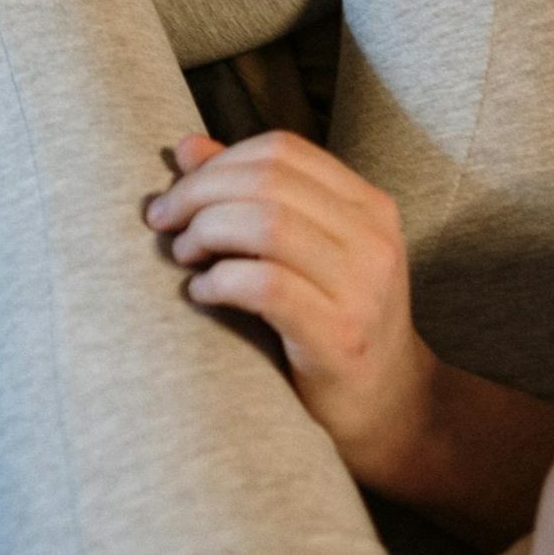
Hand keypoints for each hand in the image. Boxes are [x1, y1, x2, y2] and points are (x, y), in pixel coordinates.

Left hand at [145, 130, 437, 490]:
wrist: (390, 407)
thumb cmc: (332, 321)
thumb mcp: (303, 251)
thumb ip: (253, 197)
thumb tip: (189, 147)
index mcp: (368, 205)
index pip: (281, 150)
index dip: (217, 162)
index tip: (177, 193)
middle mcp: (373, 237)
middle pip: (267, 181)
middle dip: (199, 194)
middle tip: (163, 223)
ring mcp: (362, 286)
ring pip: (266, 224)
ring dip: (206, 233)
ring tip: (185, 258)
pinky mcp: (340, 334)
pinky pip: (266, 285)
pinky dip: (220, 281)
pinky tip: (201, 294)